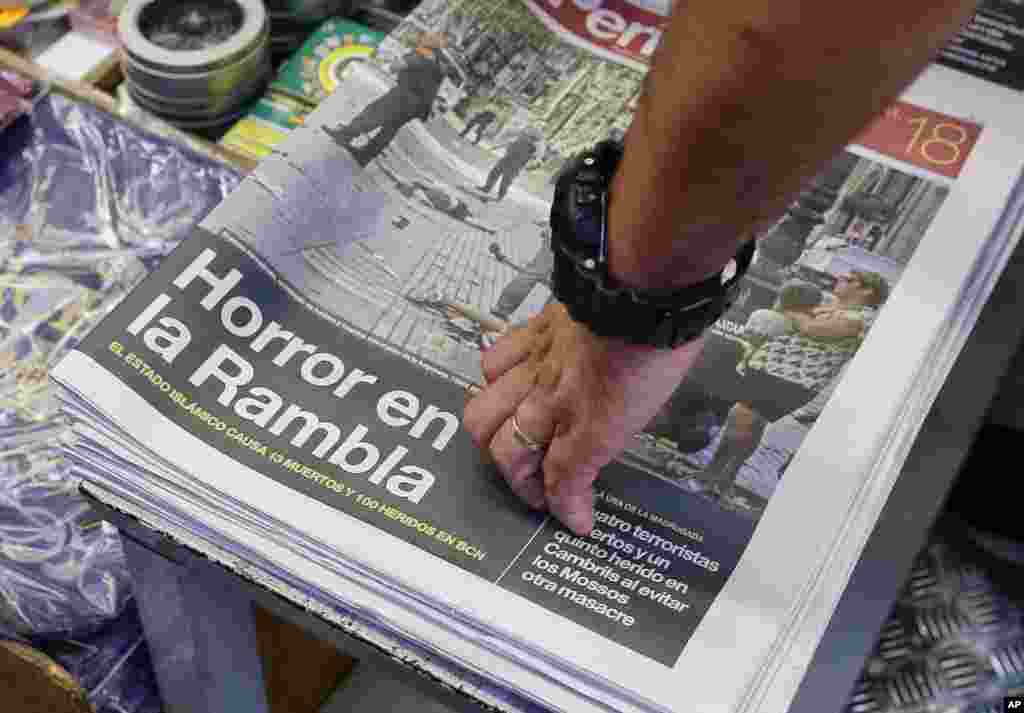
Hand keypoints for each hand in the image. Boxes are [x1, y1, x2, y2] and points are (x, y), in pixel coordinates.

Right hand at [464, 302, 701, 534]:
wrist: (648, 286)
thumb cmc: (661, 346)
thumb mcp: (650, 406)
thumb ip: (614, 434)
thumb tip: (595, 456)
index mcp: (594, 425)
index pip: (564, 481)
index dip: (566, 508)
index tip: (576, 520)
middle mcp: (555, 401)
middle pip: (506, 452)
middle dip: (517, 479)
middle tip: (538, 483)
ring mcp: (536, 366)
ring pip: (484, 412)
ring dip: (495, 435)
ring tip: (514, 436)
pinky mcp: (530, 333)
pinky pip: (492, 362)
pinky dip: (495, 381)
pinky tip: (512, 383)